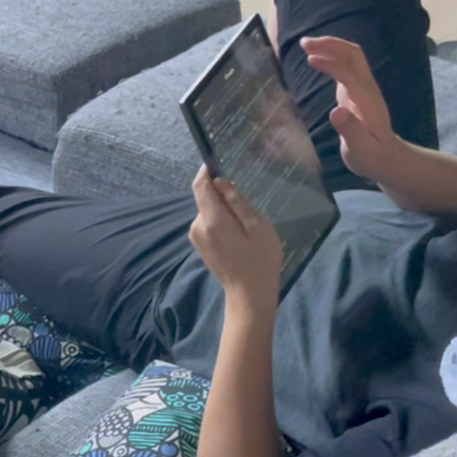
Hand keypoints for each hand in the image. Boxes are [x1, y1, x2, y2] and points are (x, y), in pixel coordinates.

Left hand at [189, 166, 282, 307]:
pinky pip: (209, 223)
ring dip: (224, 209)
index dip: (207, 171)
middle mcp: (197, 226)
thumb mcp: (257, 226)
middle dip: (223, 194)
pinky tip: (239, 233)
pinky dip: (222, 220)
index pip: (200, 185)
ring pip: (208, 210)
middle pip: (205, 197)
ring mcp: (197, 237)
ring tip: (247, 222)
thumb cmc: (260, 259)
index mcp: (211, 219)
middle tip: (248, 202)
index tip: (220, 162)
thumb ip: (238, 202)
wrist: (249, 294)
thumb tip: (221, 181)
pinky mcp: (201, 245)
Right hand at [303, 36, 406, 184]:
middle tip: (304, 43)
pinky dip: (330, 56)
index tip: (311, 59)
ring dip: (330, 46)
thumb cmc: (372, 156)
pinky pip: (345, 65)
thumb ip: (351, 131)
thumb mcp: (361, 149)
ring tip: (305, 45)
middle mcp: (366, 88)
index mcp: (366, 100)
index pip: (350, 73)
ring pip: (349, 56)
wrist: (386, 157)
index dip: (332, 64)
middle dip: (330, 44)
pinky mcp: (355, 91)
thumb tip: (336, 112)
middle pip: (353, 54)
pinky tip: (315, 58)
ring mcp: (362, 88)